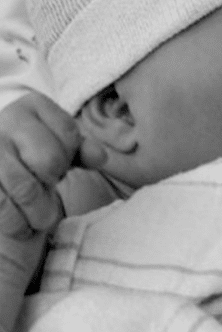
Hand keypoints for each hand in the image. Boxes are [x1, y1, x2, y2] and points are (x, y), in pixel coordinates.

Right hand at [0, 92, 105, 331]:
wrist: (0, 169)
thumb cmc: (33, 157)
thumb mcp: (60, 147)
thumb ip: (81, 150)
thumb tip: (100, 158)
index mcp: (31, 106)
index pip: (68, 135)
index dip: (71, 156)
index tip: (60, 163)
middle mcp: (4, 120)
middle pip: (50, 160)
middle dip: (52, 181)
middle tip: (47, 188)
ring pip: (26, 188)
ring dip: (39, 210)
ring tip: (41, 217)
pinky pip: (3, 206)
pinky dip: (16, 223)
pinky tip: (20, 225)